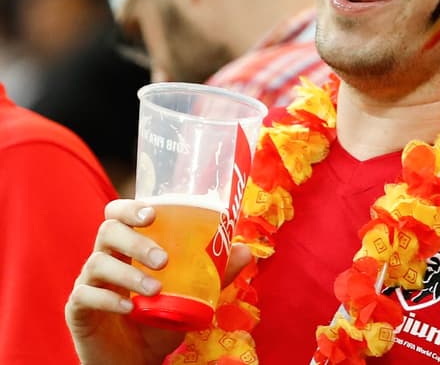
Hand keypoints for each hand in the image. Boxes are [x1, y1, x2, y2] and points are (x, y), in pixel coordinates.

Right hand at [64, 199, 248, 364]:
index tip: (152, 213)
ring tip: (156, 289)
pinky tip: (131, 307)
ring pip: (97, 263)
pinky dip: (109, 299)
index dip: (130, 207)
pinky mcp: (77, 309)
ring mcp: (87, 283)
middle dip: (136, 240)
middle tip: (164, 259)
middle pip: (108, 231)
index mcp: (128, 247)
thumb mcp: (190, 295)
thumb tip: (245, 250)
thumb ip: (214, 274)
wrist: (134, 359)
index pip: (119, 215)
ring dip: (129, 274)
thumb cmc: (159, 320)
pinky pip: (85, 296)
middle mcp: (105, 259)